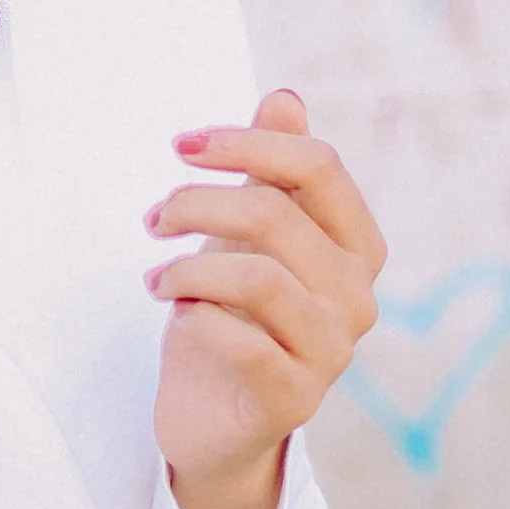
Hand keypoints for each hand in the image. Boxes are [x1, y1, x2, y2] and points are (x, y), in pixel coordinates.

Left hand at [146, 88, 384, 508]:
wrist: (211, 410)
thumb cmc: (231, 307)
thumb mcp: (245, 229)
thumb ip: (270, 167)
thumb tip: (284, 98)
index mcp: (357, 242)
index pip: (318, 165)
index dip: (244, 144)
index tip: (179, 146)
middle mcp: (358, 295)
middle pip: (275, 214)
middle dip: (194, 204)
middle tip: (152, 221)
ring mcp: (333, 350)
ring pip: (258, 277)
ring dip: (186, 267)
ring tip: (155, 277)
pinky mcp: (295, 397)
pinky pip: (242, 341)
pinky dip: (194, 315)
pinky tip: (176, 314)